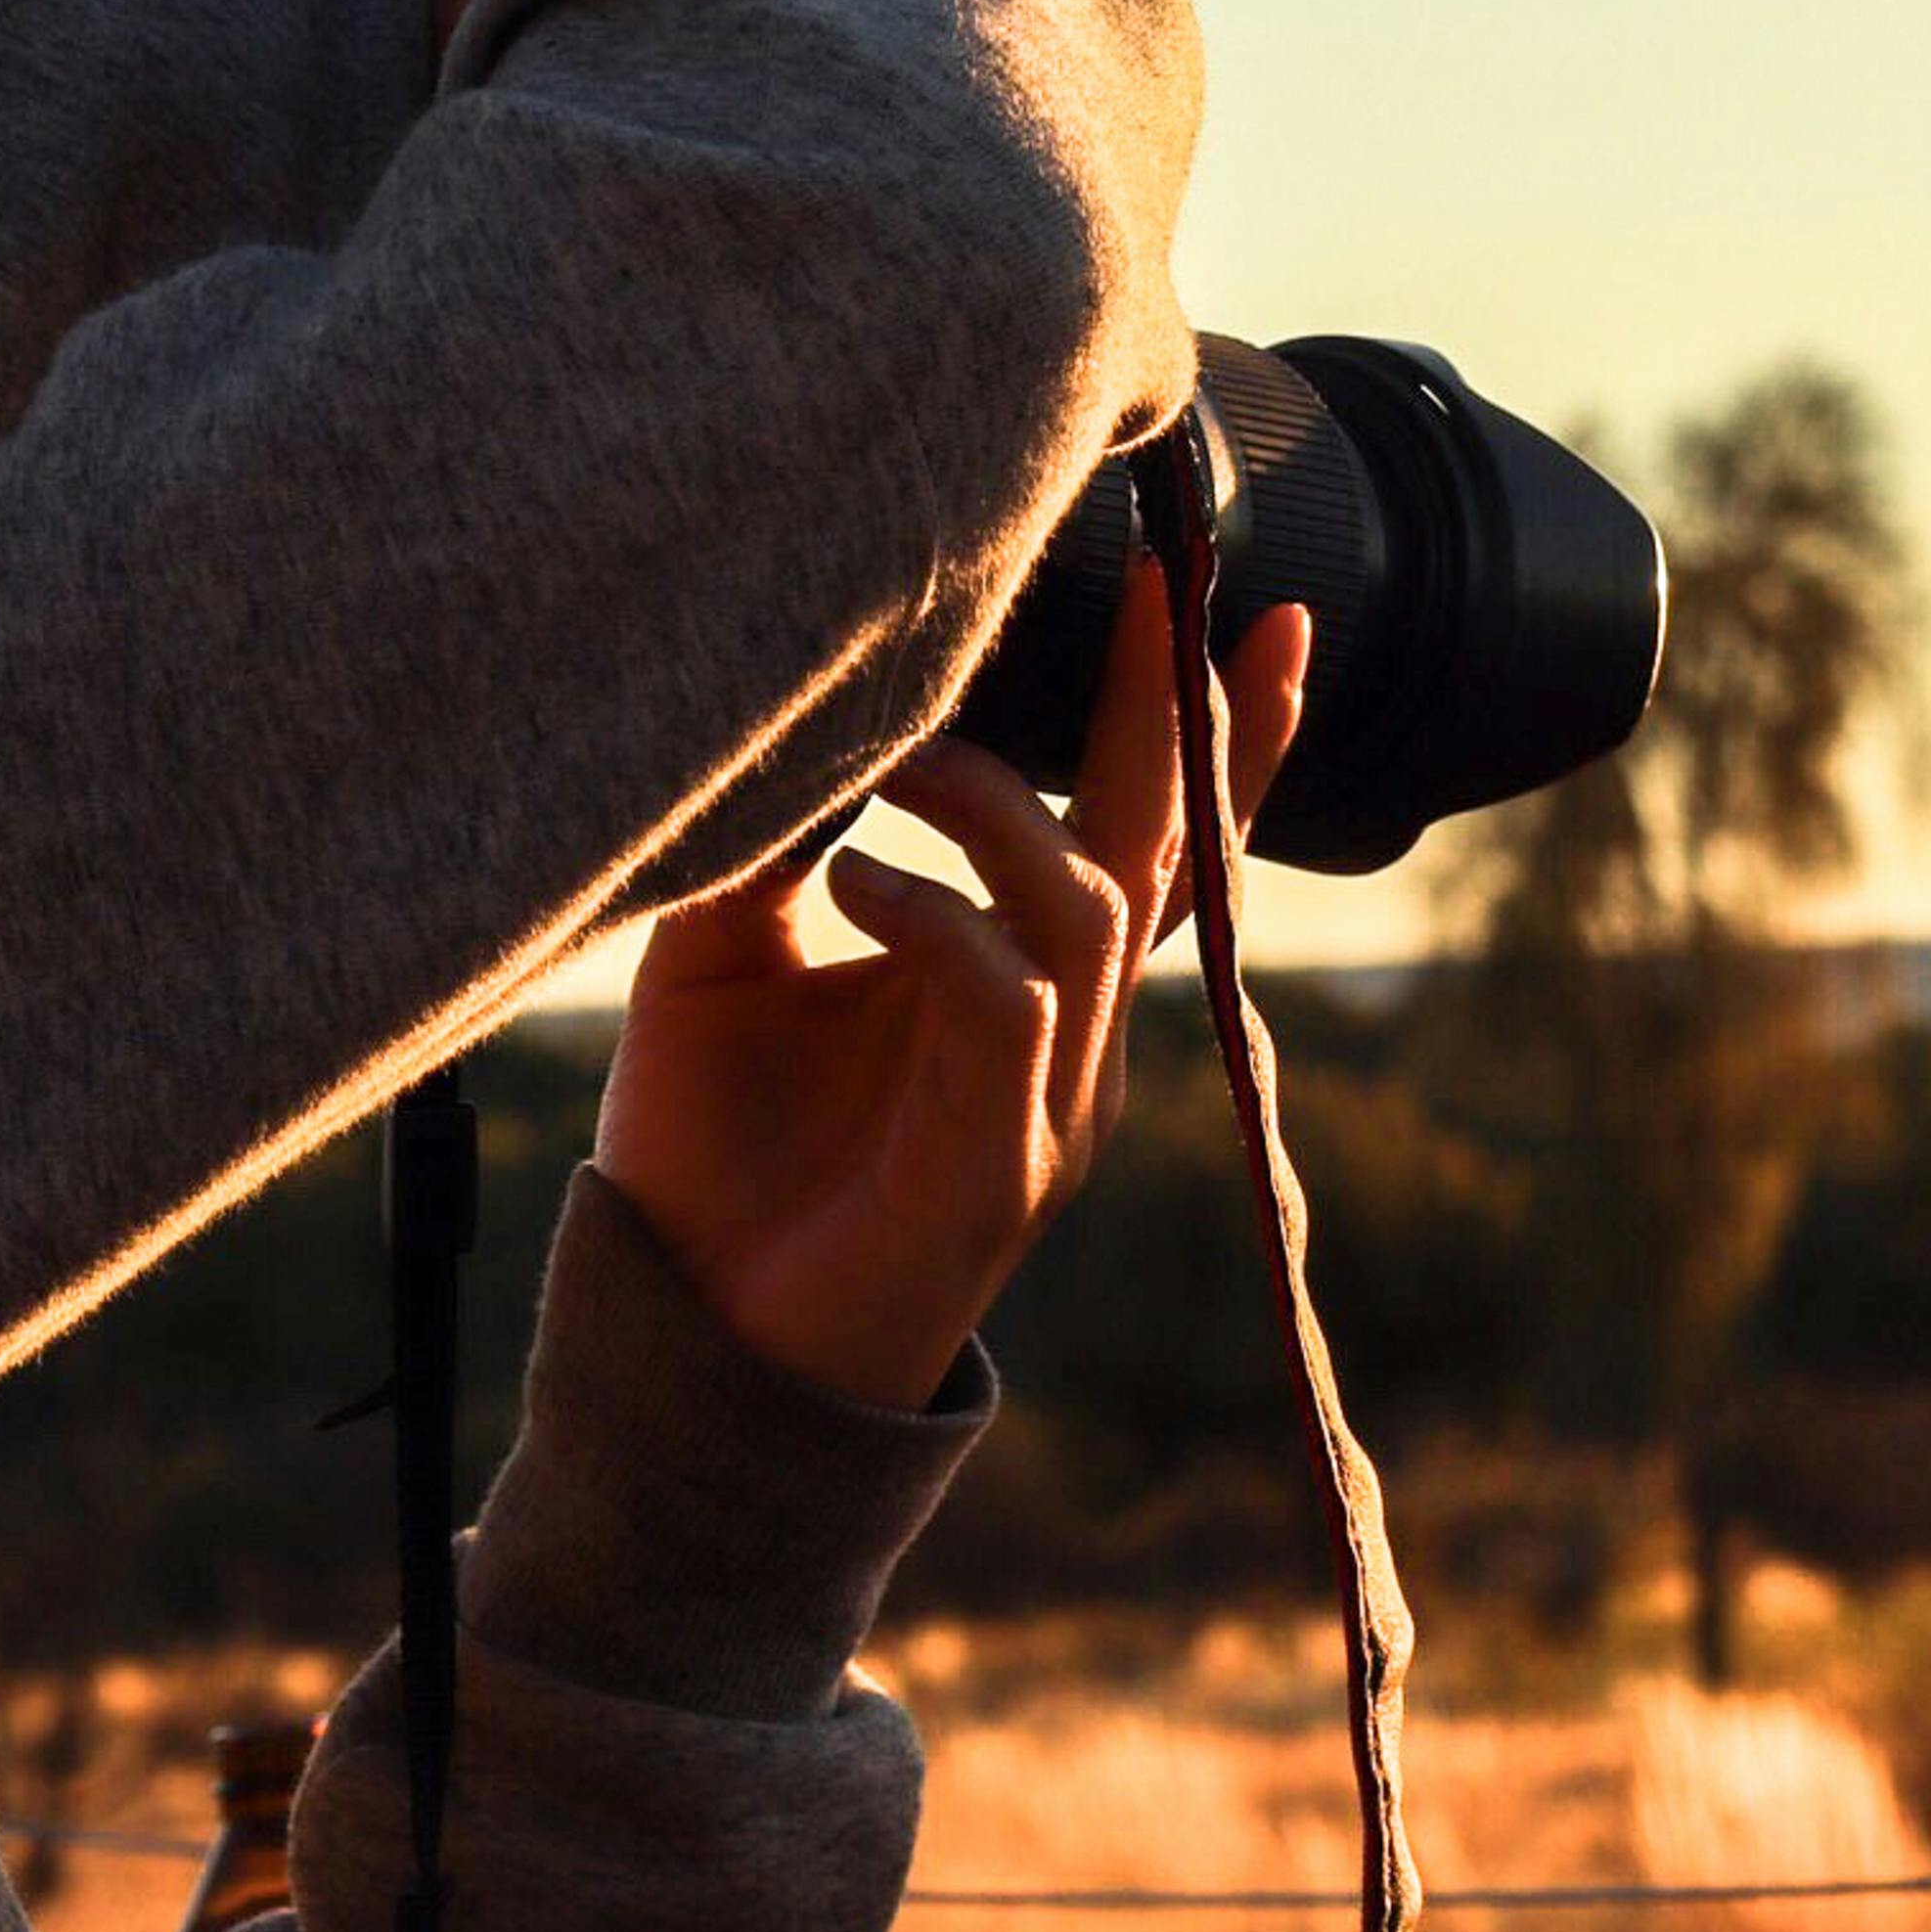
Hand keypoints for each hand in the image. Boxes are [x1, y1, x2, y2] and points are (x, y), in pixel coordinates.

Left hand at [598, 570, 1308, 1407]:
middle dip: (1179, 713)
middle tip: (1173, 581)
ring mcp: (1048, 1105)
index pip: (1146, 839)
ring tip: (896, 755)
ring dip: (997, 805)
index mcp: (1021, 984)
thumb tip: (794, 719)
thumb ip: (770, 846)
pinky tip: (852, 880)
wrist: (685, 1350)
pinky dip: (936, 917)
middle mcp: (1066, 1040)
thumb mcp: (724, 966)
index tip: (1245, 604)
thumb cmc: (714, 1158)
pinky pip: (1007, 1001)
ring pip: (1088, 907)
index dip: (1216, 735)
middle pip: (1167, 852)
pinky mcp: (998, 1168)